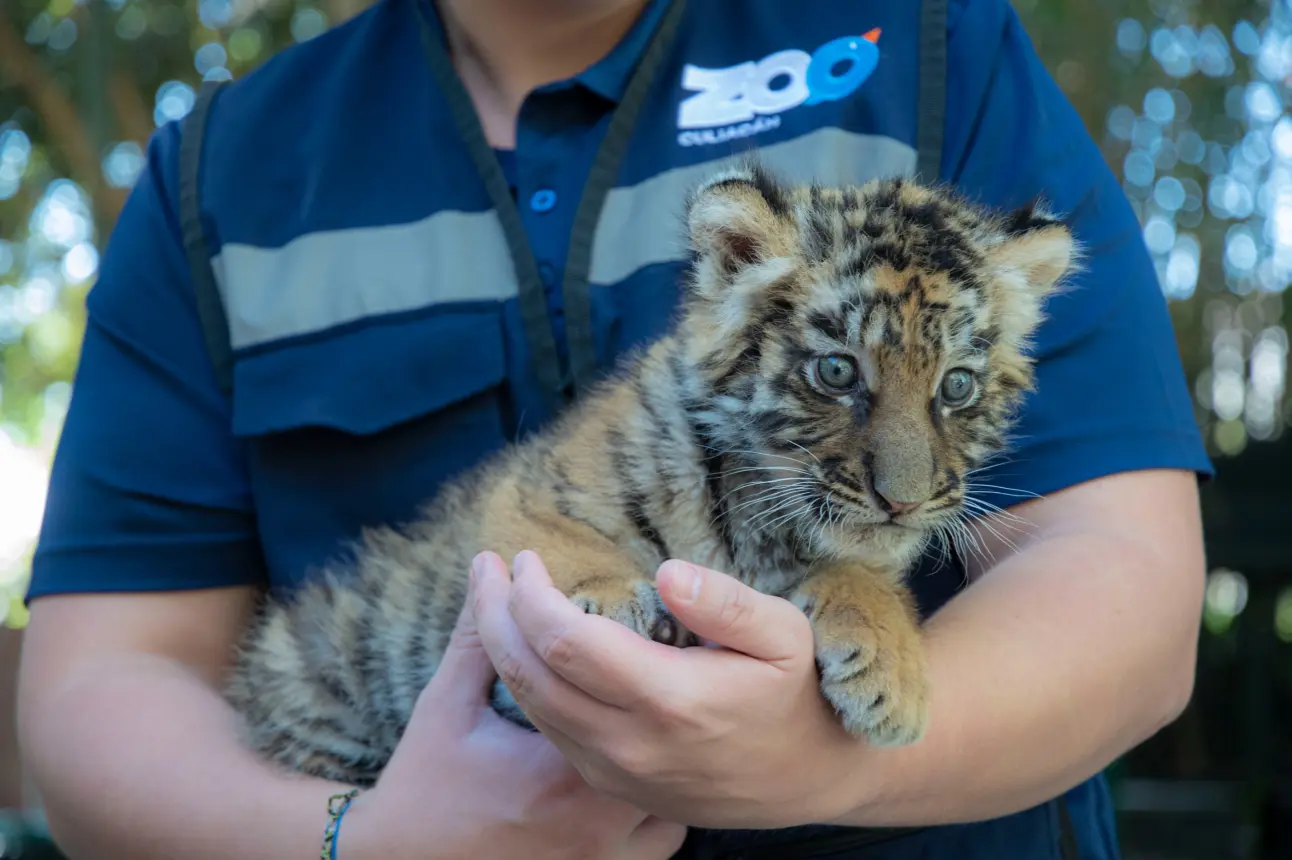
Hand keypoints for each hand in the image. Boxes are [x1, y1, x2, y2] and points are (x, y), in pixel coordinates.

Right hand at [340, 569, 685, 859]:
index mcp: (557, 767)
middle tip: (649, 652)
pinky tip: (647, 767)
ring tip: (655, 711)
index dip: (617, 643)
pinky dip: (661, 806)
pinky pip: (665, 838)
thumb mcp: (446, 703)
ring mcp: (608, 853)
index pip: (608, 686)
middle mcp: (593, 816)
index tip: (608, 614)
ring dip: (667, 752)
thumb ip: (477, 636)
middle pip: (657, 738)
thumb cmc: (424, 782)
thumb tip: (490, 567)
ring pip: (673, 793)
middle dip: (657, 693)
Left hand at [473, 550, 866, 829]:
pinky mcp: (609, 782)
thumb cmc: (795, 695)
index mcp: (668, 699)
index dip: (530, 595)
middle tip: (486, 569)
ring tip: (491, 599)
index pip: (565, 642)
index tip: (526, 558)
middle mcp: (629, 742)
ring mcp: (614, 769)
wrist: (806, 779)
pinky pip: (548, 730)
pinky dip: (525, 683)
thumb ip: (727, 603)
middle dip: (494, 615)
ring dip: (500, 648)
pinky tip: (524, 647)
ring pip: (531, 706)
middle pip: (529, 675)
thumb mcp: (785, 635)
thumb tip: (666, 573)